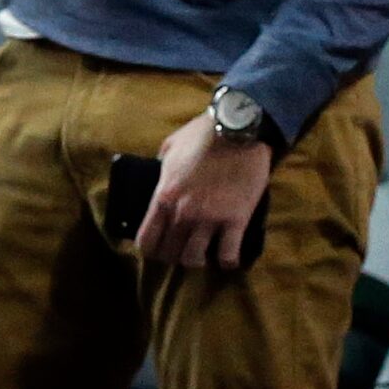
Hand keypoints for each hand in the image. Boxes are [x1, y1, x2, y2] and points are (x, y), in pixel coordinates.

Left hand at [134, 109, 274, 270]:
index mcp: (163, 198)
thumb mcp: (170, 147)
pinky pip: (228, 254)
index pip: (147, 242)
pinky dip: (228, 261)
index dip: (152, 250)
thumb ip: (161, 169)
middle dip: (175, 255)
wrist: (241, 128)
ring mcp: (210, 218)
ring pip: (195, 259)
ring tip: (206, 253)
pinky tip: (229, 258)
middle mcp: (183, 214)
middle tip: (185, 249)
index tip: (160, 247)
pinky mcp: (236, 219)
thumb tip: (160, 180)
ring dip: (199, 259)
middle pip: (170, 253)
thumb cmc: (203, 133)